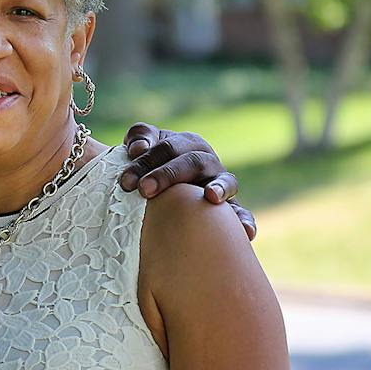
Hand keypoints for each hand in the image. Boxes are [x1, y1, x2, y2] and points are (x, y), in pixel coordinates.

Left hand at [119, 125, 255, 240]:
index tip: (125, 182)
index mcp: (188, 144)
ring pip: (226, 181)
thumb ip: (139, 137)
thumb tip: (138, 149)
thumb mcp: (142, 147)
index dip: (145, 162)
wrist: (162, 190)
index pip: (167, 148)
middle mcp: (208, 161)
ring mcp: (220, 183)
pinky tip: (246, 232)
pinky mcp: (229, 208)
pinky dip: (245, 220)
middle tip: (144, 190)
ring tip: (211, 196)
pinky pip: (241, 212)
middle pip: (192, 162)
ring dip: (218, 188)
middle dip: (167, 175)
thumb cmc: (148, 167)